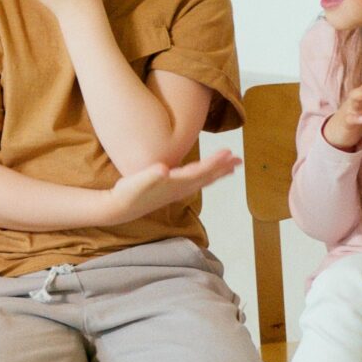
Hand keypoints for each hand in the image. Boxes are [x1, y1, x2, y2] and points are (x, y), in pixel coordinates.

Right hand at [99, 148, 240, 225]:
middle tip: (240, 160)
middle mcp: (181, 188)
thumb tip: (162, 170)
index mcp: (176, 183)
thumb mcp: (138, 181)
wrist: (121, 208)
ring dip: (218, 173)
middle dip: (224, 167)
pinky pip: (195, 182)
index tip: (229, 152)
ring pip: (204, 180)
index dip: (216, 162)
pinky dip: (206, 176)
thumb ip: (150, 175)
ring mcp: (177, 190)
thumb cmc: (129, 193)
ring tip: (232, 167)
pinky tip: (206, 173)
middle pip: (208, 176)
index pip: (201, 170)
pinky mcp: (172, 190)